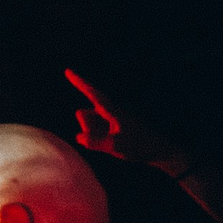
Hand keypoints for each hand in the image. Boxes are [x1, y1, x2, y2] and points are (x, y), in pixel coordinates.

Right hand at [62, 69, 181, 172]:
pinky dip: (97, 139)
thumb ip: (96, 143)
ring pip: (86, 125)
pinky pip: (91, 132)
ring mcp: (107, 119)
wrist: (155, 151)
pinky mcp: (108, 126)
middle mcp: (107, 111)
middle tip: (110, 140)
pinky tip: (114, 145)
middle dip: (87, 128)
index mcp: (112, 110)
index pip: (92, 93)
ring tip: (115, 143)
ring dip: (93, 135)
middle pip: (82, 115)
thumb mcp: (116, 147)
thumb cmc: (138, 147)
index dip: (79, 82)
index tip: (67, 71)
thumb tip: (79, 137)